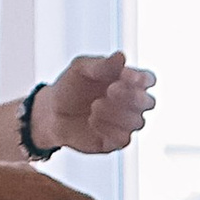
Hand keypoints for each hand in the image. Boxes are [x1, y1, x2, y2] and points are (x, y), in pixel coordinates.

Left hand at [39, 51, 156, 153]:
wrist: (51, 113)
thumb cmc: (69, 87)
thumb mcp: (80, 69)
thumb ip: (101, 65)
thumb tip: (121, 57)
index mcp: (126, 82)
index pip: (148, 80)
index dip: (143, 79)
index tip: (126, 76)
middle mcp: (130, 103)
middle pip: (148, 102)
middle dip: (132, 96)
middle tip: (110, 90)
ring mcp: (124, 124)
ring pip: (138, 121)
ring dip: (116, 113)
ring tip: (94, 107)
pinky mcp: (115, 141)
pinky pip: (124, 138)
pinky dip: (109, 129)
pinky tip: (92, 121)